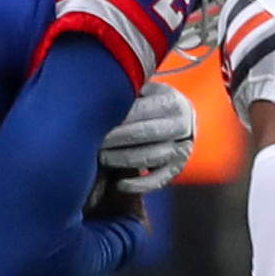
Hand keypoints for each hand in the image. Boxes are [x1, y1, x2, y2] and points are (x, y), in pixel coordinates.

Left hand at [98, 80, 199, 197]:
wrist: (180, 120)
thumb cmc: (152, 102)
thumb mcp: (146, 91)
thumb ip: (130, 92)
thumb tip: (100, 93)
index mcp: (173, 103)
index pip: (142, 111)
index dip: (117, 118)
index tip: (93, 122)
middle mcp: (181, 126)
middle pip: (146, 134)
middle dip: (116, 139)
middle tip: (94, 142)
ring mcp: (182, 150)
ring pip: (150, 158)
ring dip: (122, 160)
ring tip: (101, 158)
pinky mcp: (177, 169)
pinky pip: (158, 181)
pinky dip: (138, 185)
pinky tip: (118, 184)